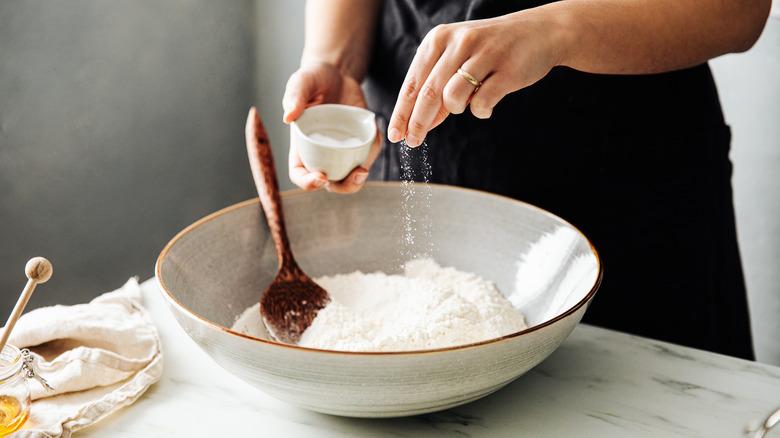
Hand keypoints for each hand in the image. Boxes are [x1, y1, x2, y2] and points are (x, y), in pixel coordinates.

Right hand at [283, 60, 381, 192]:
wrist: (336, 73)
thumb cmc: (313, 79)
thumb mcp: (301, 82)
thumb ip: (294, 96)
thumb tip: (288, 117)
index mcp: (302, 145)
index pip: (300, 174)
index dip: (308, 183)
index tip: (321, 177)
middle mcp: (321, 152)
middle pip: (330, 183)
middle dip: (343, 186)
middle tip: (355, 174)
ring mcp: (341, 150)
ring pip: (350, 175)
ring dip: (359, 178)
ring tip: (363, 168)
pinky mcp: (359, 142)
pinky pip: (367, 154)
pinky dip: (373, 151)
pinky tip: (376, 138)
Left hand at [386, 10, 563, 146]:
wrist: (541, 32)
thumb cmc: (492, 49)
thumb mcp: (458, 59)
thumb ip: (438, 88)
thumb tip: (419, 124)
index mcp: (439, 39)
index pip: (412, 83)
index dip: (401, 113)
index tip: (395, 135)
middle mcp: (458, 42)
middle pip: (428, 94)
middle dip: (417, 123)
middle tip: (413, 142)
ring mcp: (484, 54)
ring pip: (453, 98)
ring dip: (456, 109)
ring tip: (468, 101)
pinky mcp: (506, 70)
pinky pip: (481, 104)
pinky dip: (481, 111)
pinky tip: (487, 103)